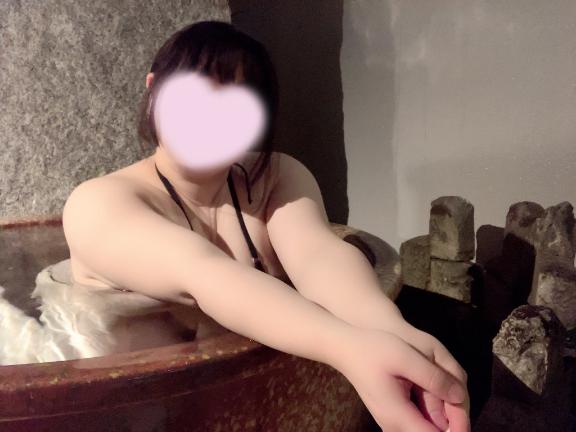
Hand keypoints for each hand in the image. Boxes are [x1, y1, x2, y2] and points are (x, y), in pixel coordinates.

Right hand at [335, 328, 469, 431]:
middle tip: (453, 391)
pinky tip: (434, 390)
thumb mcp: (407, 357)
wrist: (347, 348)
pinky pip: (419, 423)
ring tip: (444, 388)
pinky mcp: (392, 417)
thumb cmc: (373, 349)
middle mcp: (395, 427)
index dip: (458, 429)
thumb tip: (460, 398)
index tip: (463, 411)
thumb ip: (434, 378)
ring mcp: (392, 424)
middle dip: (451, 421)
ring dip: (442, 416)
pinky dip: (432, 412)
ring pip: (426, 429)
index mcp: (399, 416)